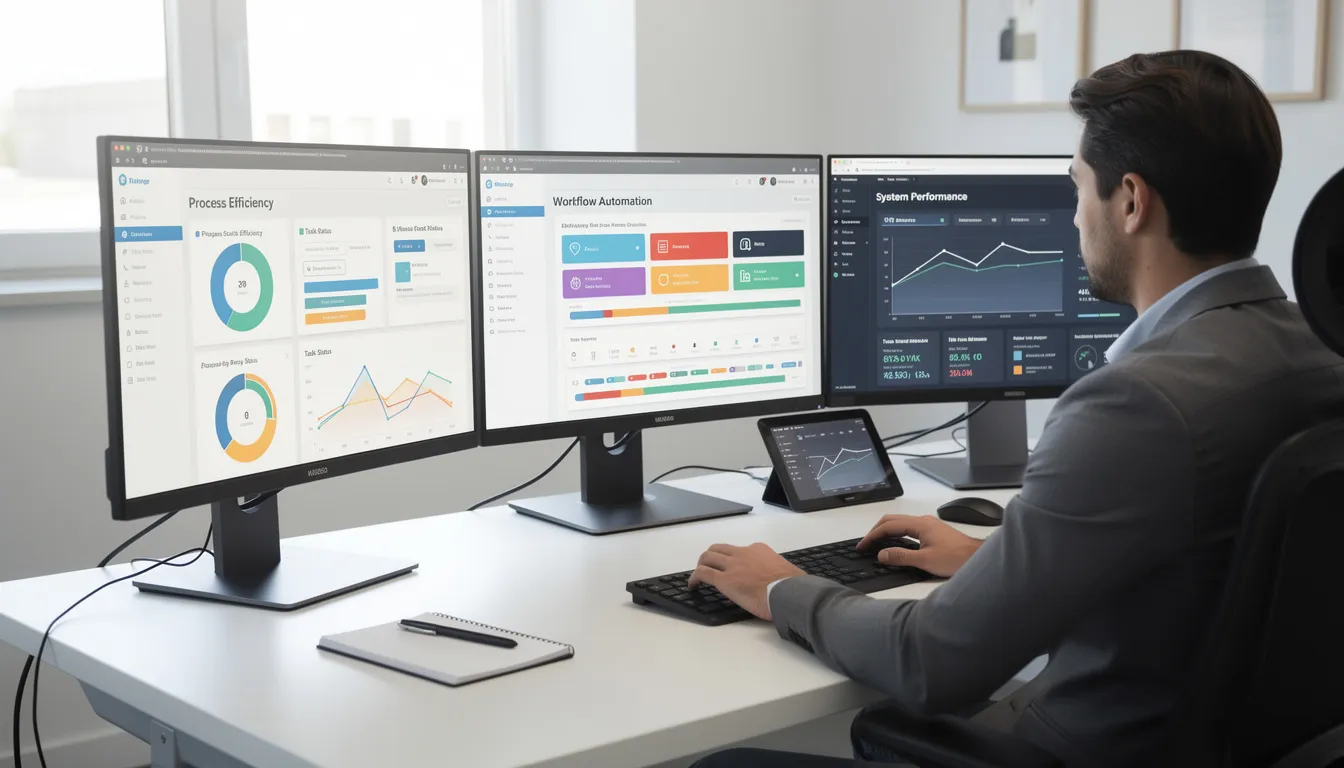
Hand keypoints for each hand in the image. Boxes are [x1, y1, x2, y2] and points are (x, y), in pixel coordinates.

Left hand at [688, 543, 804, 619]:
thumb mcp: (787, 571)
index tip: (734, 569)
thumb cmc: (792, 586)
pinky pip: (703, 573)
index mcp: (760, 550)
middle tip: (709, 567)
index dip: (734, 559)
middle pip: (720, 548)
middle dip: (712, 556)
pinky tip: (693, 585)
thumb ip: (778, 572)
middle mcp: (743, 553)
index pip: (741, 550)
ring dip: (702, 564)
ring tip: (699, 574)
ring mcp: (732, 565)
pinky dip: (694, 577)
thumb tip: (783, 582)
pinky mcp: (724, 580)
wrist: (788, 592)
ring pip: (708, 556)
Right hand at [857, 514, 982, 577]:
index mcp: (919, 524)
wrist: (977, 557)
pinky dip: (896, 534)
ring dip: (886, 532)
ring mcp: (928, 525)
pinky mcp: (933, 531)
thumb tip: (882, 555)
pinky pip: (908, 528)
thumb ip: (901, 557)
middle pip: (892, 520)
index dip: (872, 536)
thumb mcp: (925, 560)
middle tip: (866, 544)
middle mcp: (923, 521)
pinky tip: (895, 544)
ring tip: (876, 544)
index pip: (888, 526)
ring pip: (900, 523)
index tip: (863, 545)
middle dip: (876, 531)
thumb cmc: (957, 558)